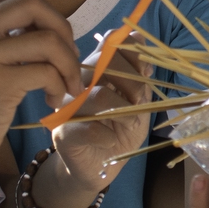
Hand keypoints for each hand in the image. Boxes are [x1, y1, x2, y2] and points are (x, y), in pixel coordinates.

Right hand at [0, 0, 83, 173]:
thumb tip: (48, 18)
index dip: (41, 5)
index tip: (47, 32)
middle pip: (33, 2)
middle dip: (62, 28)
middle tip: (67, 56)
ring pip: (48, 39)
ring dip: (69, 63)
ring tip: (66, 83)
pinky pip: (46, 71)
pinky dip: (60, 85)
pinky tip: (53, 99)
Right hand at [47, 51, 152, 199]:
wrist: (99, 166)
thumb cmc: (119, 130)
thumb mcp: (138, 101)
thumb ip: (139, 75)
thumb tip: (139, 41)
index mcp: (95, 68)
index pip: (109, 42)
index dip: (131, 50)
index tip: (146, 71)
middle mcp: (77, 82)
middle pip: (102, 63)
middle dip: (132, 81)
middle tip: (140, 101)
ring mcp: (67, 107)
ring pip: (97, 96)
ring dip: (124, 110)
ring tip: (132, 122)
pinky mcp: (62, 133)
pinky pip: (88, 127)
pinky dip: (107, 135)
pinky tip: (111, 141)